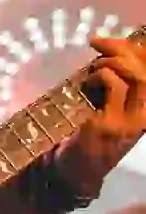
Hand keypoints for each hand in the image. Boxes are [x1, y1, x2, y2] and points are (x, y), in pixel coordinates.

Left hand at [56, 33, 145, 190]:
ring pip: (136, 76)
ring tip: (93, 66)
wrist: (74, 174)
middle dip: (125, 48)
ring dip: (112, 62)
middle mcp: (145, 115)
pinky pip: (113, 85)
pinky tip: (88, 81)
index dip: (141, 51)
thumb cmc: (89, 140)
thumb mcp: (108, 111)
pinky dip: (100, 75)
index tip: (120, 39)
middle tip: (99, 41)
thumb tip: (110, 56)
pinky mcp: (111, 123)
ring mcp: (131, 121)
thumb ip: (115, 90)